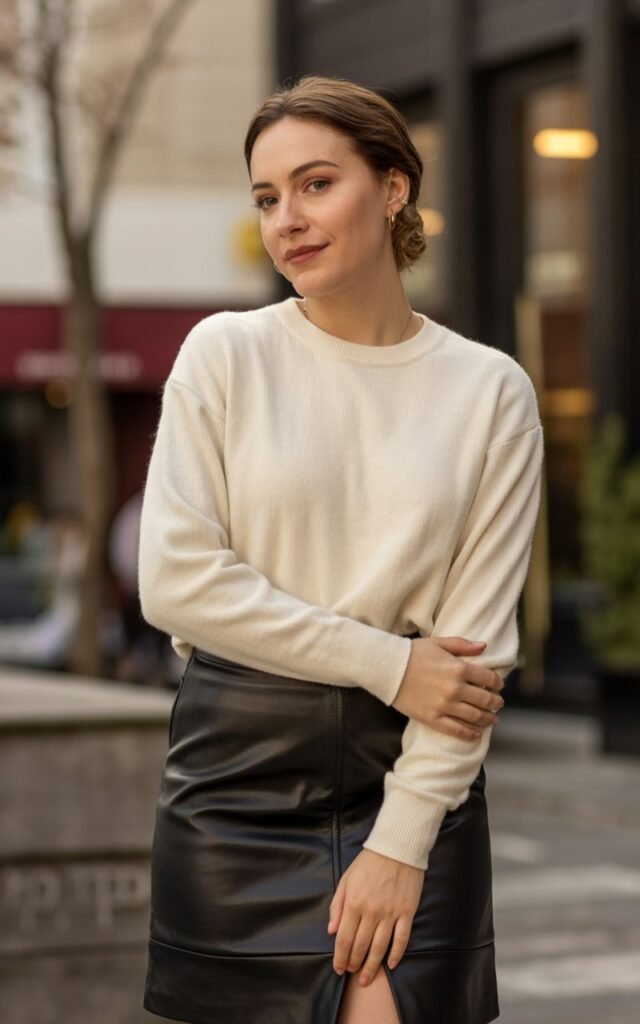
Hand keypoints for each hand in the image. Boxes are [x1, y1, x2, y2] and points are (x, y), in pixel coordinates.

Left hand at [328, 849, 422, 984]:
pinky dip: (396, 954)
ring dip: (372, 966)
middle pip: (360, 946)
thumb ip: (337, 906)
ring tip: (366, 979)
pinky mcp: (407, 912)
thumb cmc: (369, 863)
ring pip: (379, 947)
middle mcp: (371, 912)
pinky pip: (401, 939)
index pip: (344, 938)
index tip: (338, 968)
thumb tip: (331, 930)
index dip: (340, 956)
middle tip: (351, 974)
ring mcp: (390, 913)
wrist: (397, 848)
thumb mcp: (346, 880)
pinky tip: (391, 965)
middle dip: (354, 964)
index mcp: (354, 903)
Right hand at [392, 636, 504, 740]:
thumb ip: (462, 645)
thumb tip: (484, 646)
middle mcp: (455, 689)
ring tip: (492, 719)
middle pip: (485, 699)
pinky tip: (476, 734)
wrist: (387, 668)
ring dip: (488, 719)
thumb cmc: (412, 653)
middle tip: (498, 703)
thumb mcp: (438, 643)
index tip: (498, 686)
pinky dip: (469, 734)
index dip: (497, 683)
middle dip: (496, 702)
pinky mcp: (433, 718)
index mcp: (459, 668)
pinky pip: (456, 730)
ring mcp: (444, 705)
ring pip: (474, 717)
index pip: (488, 678)